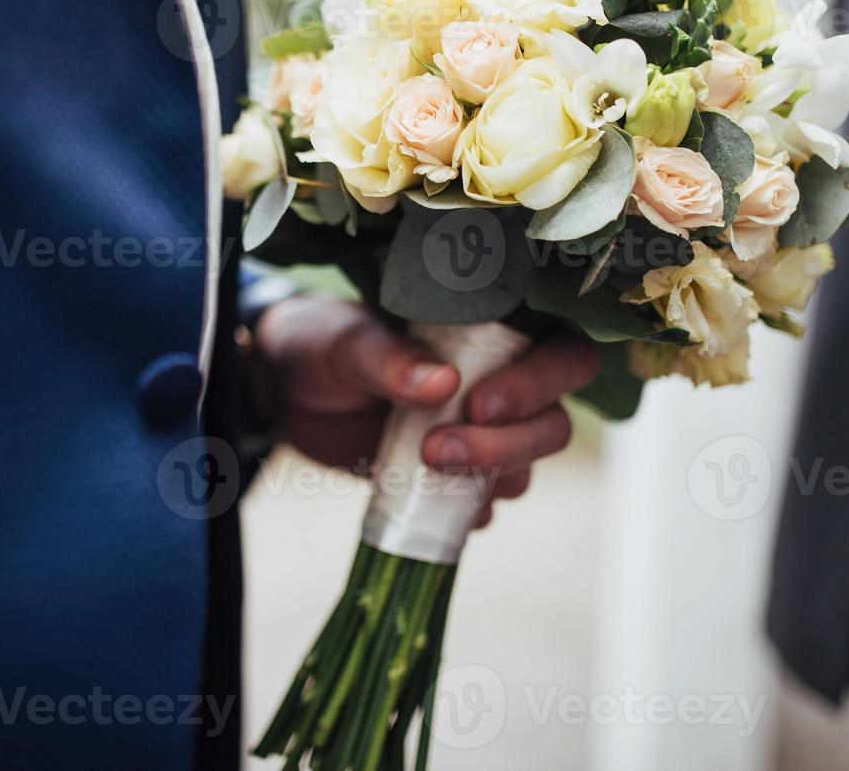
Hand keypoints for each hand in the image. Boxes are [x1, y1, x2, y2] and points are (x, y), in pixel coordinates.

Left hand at [255, 296, 600, 525]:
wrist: (287, 391)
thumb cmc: (326, 344)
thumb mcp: (348, 342)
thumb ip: (391, 359)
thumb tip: (443, 383)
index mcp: (494, 334)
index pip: (561, 356)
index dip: (538, 384)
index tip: (479, 403)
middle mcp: (502, 386)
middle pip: (552, 424)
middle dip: (508, 444)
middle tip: (438, 449)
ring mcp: (480, 438)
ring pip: (523, 470)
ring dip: (486, 480)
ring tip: (423, 466)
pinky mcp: (453, 481)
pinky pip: (482, 508)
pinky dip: (462, 514)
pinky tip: (428, 507)